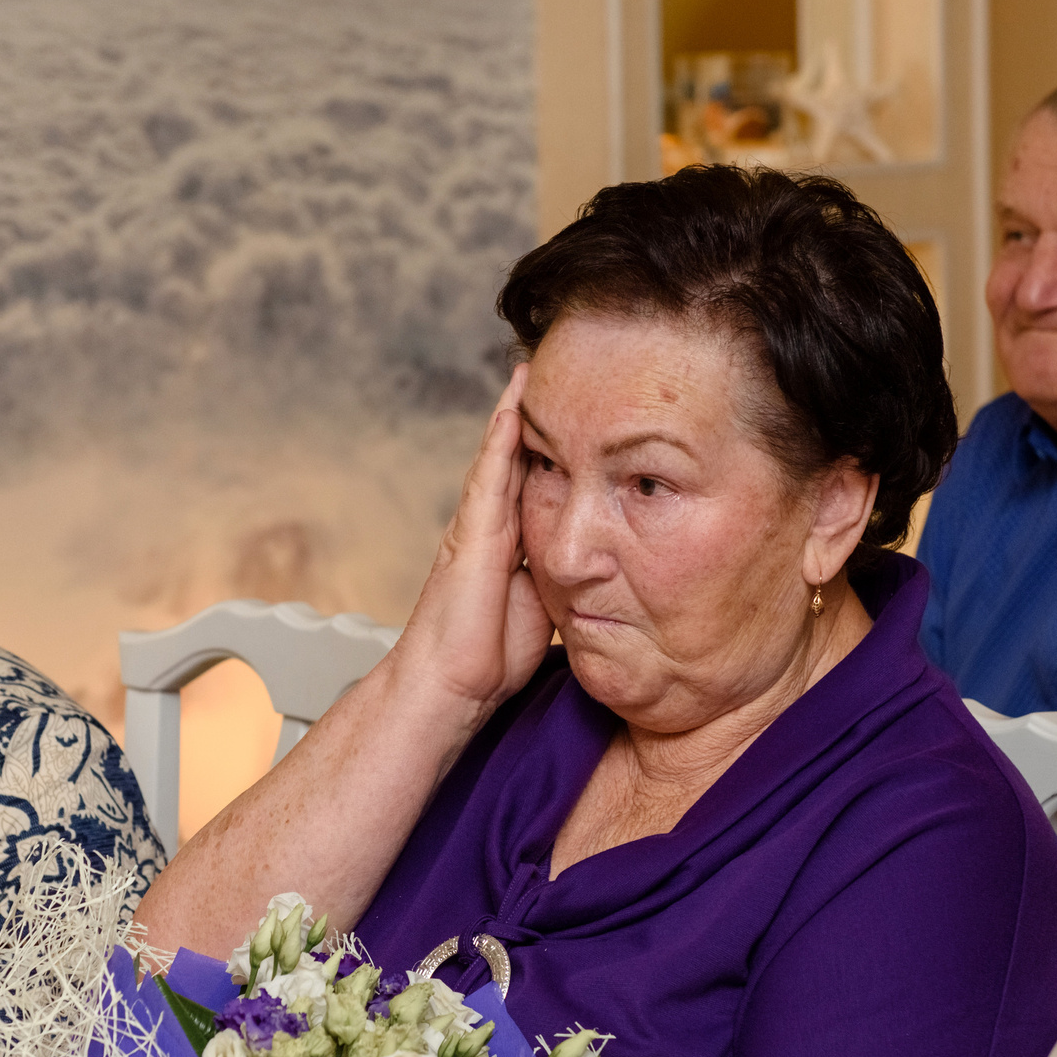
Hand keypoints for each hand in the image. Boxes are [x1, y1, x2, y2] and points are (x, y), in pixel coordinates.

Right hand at [392, 366, 553, 715]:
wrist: (451, 686)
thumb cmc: (492, 657)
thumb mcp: (547, 607)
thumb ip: (566, 578)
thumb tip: (604, 572)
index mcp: (511, 543)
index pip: (533, 481)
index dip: (550, 447)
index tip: (576, 413)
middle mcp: (491, 527)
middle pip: (514, 459)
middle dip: (531, 417)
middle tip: (550, 370)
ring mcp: (476, 527)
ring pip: (499, 458)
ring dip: (513, 414)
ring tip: (529, 370)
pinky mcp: (469, 536)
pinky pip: (488, 478)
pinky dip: (499, 442)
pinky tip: (512, 409)